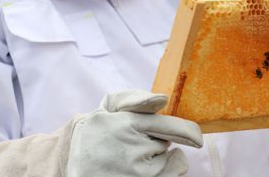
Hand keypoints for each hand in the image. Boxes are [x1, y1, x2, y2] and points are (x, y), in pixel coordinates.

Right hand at [68, 90, 202, 176]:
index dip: (188, 132)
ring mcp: (138, 173)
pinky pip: (169, 176)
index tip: (196, 138)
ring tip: (134, 157)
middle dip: (160, 140)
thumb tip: (162, 99)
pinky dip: (165, 171)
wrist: (72, 165)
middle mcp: (135, 150)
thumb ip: (134, 99)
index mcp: (128, 124)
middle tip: (140, 142)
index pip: (170, 126)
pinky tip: (145, 169)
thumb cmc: (95, 132)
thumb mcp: (107, 107)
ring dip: (159, 157)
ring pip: (170, 160)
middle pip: (169, 142)